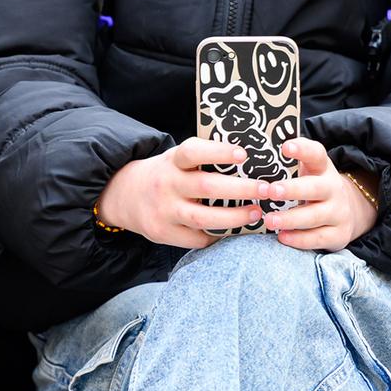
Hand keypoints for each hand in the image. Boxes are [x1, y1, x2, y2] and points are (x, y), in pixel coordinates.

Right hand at [97, 137, 264, 247]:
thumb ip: (204, 159)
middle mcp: (167, 185)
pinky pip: (196, 238)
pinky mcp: (162, 233)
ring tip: (257, 213)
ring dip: (235, 217)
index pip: (193, 151)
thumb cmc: (166, 175)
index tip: (243, 155)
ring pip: (203, 218)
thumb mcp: (177, 159)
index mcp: (172, 161)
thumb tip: (249, 160)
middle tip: (266, 189)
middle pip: (207, 187)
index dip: (219, 152)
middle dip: (241, 189)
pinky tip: (231, 230)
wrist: (124, 195)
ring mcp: (164, 211)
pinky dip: (216, 235)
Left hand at [257, 139, 377, 251]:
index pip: (316, 154)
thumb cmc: (314, 190)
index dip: (302, 149)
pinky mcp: (339, 234)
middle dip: (293, 190)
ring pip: (314, 216)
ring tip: (269, 220)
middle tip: (271, 191)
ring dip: (290, 219)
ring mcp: (339, 213)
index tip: (285, 147)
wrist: (348, 213)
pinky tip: (282, 237)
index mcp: (323, 169)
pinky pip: (318, 238)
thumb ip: (290, 164)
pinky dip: (299, 239)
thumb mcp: (309, 172)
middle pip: (315, 188)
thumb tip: (256, 153)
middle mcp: (334, 189)